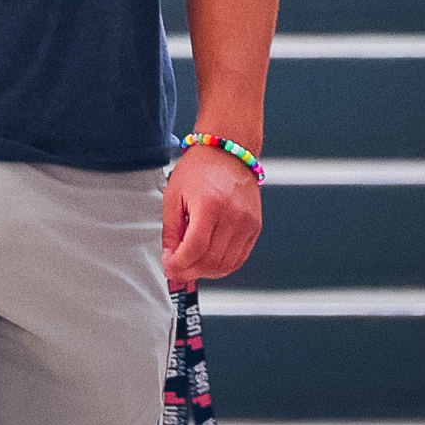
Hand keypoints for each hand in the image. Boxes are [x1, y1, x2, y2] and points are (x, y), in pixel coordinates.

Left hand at [162, 142, 263, 281]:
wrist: (227, 152)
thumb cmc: (199, 168)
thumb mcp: (174, 194)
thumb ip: (170, 229)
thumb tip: (170, 257)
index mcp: (209, 205)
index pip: (194, 249)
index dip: (178, 264)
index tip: (169, 267)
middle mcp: (232, 216)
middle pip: (211, 261)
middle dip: (190, 271)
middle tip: (177, 269)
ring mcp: (247, 223)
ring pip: (227, 265)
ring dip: (206, 272)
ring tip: (192, 265)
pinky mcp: (255, 227)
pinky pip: (240, 258)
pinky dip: (224, 266)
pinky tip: (210, 262)